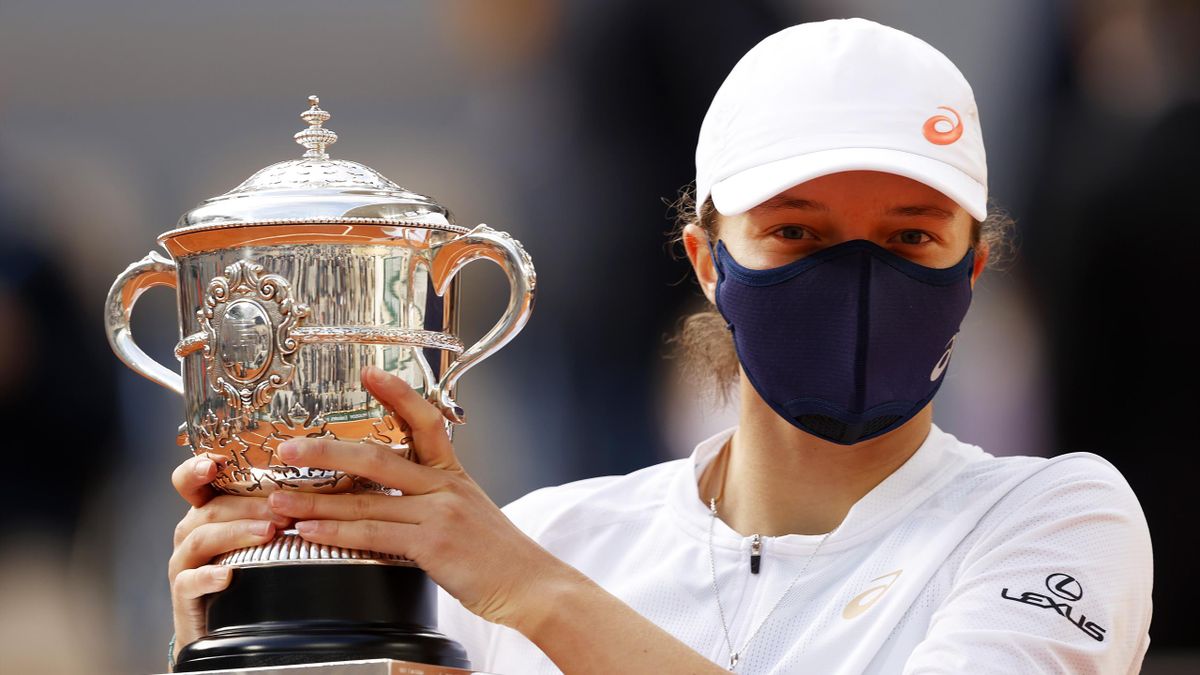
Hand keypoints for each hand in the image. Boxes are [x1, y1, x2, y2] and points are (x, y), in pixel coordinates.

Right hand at [168, 454, 293, 662]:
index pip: (192, 483)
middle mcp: (191, 532)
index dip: (198, 468)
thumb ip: (276, 512)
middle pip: (211, 508)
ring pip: (202, 538)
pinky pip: (189, 581)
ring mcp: (184, 562)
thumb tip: (318, 492)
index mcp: (208, 512)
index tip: (217, 461)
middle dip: (249, 505)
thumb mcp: (261, 537)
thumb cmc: (249, 573)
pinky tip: (227, 576)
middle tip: (283, 510)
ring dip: (237, 532)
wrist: (222, 627)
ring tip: (268, 533)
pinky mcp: (184, 593)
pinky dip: (208, 576)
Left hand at [266, 365, 572, 629]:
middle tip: (288, 448)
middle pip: (377, 457)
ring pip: (365, 500)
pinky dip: (335, 532)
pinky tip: (310, 529)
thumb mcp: (469, 511)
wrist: (529, 585)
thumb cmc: (497, 555)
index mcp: (453, 473)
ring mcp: (438, 513)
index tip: (370, 374)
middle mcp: (444, 486)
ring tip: (280, 499)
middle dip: (325, 452)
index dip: (397, 394)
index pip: (425, 420)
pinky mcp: (432, 543)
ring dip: (315, 500)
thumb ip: (432, 497)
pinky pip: (373, 534)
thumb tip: (389, 496)